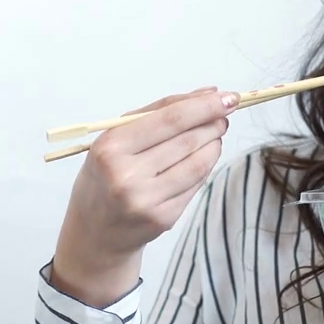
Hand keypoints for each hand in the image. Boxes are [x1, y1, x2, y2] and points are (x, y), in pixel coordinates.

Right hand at [50, 87, 235, 305]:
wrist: (94, 230)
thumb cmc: (106, 175)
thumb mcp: (116, 138)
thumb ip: (160, 112)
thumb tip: (209, 93)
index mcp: (111, 148)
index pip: (170, 120)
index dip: (204, 106)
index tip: (229, 97)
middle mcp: (127, 175)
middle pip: (188, 141)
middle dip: (213, 124)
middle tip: (223, 116)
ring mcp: (146, 200)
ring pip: (198, 164)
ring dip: (214, 145)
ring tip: (215, 135)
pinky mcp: (163, 219)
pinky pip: (195, 186)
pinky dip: (204, 168)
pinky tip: (201, 159)